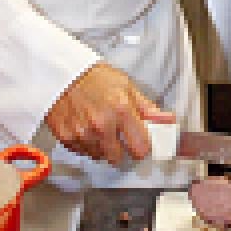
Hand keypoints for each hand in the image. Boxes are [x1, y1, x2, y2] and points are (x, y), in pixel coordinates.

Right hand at [44, 63, 175, 166]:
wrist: (61, 72)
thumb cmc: (95, 78)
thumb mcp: (126, 87)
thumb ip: (147, 108)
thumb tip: (168, 120)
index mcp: (121, 111)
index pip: (140, 148)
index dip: (141, 147)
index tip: (139, 142)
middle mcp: (102, 125)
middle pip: (118, 158)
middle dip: (120, 150)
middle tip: (116, 135)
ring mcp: (82, 133)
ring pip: (99, 156)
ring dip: (101, 147)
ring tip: (98, 128)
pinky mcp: (66, 137)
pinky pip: (82, 151)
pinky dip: (85, 144)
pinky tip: (85, 128)